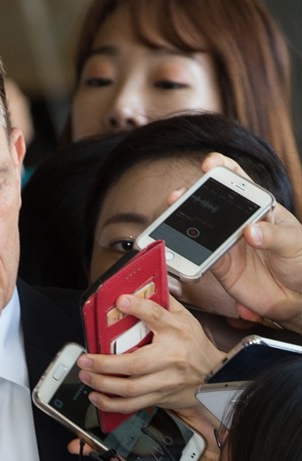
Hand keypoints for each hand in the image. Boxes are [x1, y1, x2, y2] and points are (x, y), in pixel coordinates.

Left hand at [77, 295, 222, 413]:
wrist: (217, 376)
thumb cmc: (195, 346)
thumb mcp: (185, 319)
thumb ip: (162, 304)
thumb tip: (138, 290)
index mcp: (177, 331)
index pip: (158, 316)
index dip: (139, 307)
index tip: (121, 301)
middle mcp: (170, 357)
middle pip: (135, 363)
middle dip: (104, 363)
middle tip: (85, 359)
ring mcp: (164, 381)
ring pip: (130, 388)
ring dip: (103, 384)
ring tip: (86, 376)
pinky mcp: (159, 397)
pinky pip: (132, 405)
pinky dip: (111, 403)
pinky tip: (97, 396)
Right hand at [173, 154, 301, 332]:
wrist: (296, 295)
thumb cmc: (300, 260)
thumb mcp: (293, 241)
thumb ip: (273, 235)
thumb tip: (251, 231)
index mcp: (258, 209)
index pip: (239, 182)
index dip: (222, 169)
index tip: (210, 165)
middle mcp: (239, 225)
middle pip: (212, 205)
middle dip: (192, 196)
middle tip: (180, 196)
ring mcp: (228, 246)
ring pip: (201, 232)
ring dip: (184, 225)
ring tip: (172, 222)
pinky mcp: (222, 268)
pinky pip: (203, 260)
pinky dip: (192, 257)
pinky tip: (185, 254)